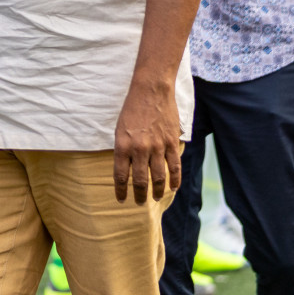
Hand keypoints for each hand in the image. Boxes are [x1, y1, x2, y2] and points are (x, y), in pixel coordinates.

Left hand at [112, 82, 181, 202]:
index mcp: (122, 146)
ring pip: (158, 177)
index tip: (121, 199)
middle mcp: (139, 149)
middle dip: (139, 195)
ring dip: (156, 190)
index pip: (120, 175)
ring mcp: (157, 147)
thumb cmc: (131, 109)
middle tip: (139, 203)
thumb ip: (123, 149)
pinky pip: (174, 166)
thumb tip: (127, 169)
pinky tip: (173, 188)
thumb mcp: (119, 129)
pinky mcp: (171, 143)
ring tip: (154, 198)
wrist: (150, 91)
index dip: (121, 190)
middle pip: (140, 180)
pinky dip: (174, 180)